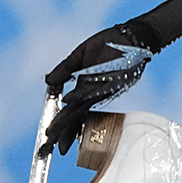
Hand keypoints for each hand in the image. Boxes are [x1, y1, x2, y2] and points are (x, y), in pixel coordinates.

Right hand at [41, 23, 157, 155]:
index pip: (72, 113)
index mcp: (87, 90)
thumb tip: (48, 82)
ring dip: (69, 118)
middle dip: (62, 132)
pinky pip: (96, 87)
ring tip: (54, 131)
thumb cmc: (109, 45)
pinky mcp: (114, 78)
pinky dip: (82, 94)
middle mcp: (96, 93)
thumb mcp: (80, 55)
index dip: (61, 127)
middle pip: (76, 116)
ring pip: (83, 106)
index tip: (49, 140)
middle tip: (49, 147)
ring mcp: (105, 87)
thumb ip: (65, 69)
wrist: (133, 35)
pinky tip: (69, 101)